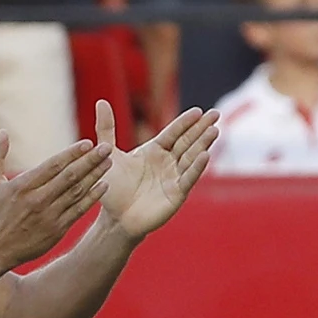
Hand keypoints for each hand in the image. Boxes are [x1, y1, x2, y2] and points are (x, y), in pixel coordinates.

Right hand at [0, 132, 112, 268]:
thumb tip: (3, 132)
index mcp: (23, 186)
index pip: (53, 165)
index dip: (72, 153)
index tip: (88, 143)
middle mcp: (38, 199)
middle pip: (70, 176)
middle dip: (90, 160)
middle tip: (107, 147)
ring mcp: (49, 215)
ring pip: (77, 191)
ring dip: (95, 176)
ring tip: (109, 162)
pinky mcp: (57, 229)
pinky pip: (79, 210)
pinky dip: (93, 197)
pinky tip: (104, 185)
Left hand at [94, 100, 218, 239]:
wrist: (115, 217)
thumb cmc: (112, 186)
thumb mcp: (108, 153)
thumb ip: (106, 128)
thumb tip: (101, 101)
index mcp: (154, 151)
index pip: (173, 133)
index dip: (185, 122)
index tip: (198, 110)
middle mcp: (168, 162)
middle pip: (187, 141)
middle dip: (201, 128)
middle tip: (216, 114)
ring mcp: (174, 177)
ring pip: (191, 157)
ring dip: (203, 144)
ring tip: (214, 130)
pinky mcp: (177, 194)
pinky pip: (188, 178)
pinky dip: (196, 167)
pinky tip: (205, 155)